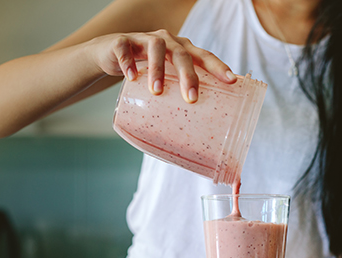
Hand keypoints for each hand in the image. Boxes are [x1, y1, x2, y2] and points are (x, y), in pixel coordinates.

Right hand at [87, 30, 236, 101]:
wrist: (111, 53)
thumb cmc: (146, 69)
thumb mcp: (166, 79)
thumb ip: (178, 95)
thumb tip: (194, 135)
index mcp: (182, 50)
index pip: (204, 56)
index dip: (218, 66)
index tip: (231, 81)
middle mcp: (167, 41)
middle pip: (182, 54)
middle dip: (188, 75)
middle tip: (191, 98)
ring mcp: (144, 39)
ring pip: (155, 48)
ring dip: (158, 69)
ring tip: (157, 91)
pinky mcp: (122, 42)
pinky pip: (125, 49)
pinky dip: (128, 62)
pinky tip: (132, 77)